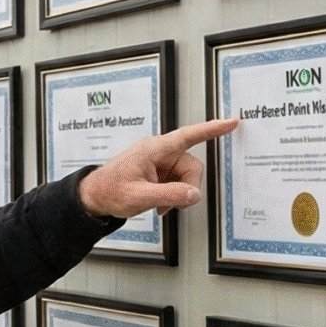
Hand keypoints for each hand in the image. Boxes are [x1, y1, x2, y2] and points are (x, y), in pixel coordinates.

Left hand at [78, 118, 237, 219]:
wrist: (95, 196)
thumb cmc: (110, 190)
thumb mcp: (139, 196)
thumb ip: (168, 195)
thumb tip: (193, 194)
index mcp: (154, 149)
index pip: (188, 136)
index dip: (211, 129)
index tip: (230, 122)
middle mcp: (159, 152)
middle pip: (192, 166)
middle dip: (187, 188)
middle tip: (172, 203)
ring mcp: (160, 163)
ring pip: (187, 178)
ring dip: (178, 195)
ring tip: (160, 204)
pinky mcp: (160, 172)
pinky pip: (178, 184)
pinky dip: (173, 196)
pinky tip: (159, 204)